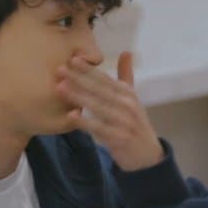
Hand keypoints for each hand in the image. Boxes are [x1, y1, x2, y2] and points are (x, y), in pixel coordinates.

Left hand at [56, 52, 163, 170]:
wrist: (147, 155)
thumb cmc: (135, 123)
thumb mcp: (133, 98)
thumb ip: (126, 76)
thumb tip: (126, 52)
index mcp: (129, 94)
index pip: (106, 79)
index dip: (89, 69)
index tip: (73, 59)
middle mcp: (128, 105)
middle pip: (100, 89)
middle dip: (79, 79)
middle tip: (60, 70)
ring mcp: (124, 121)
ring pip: (98, 106)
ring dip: (79, 96)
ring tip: (60, 88)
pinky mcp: (119, 138)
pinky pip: (99, 128)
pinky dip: (85, 122)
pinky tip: (71, 116)